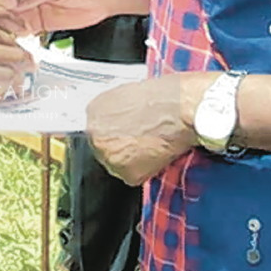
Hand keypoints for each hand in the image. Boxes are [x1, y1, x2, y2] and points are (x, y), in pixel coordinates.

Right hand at [0, 0, 33, 99]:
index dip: (13, 22)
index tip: (19, 29)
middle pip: (8, 35)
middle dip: (19, 47)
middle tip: (26, 56)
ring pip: (12, 55)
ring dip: (21, 65)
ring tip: (27, 71)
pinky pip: (4, 75)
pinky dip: (11, 81)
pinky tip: (12, 86)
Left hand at [86, 73, 214, 186]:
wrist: (178, 109)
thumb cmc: (161, 95)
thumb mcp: (127, 93)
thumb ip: (113, 109)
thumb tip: (115, 118)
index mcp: (93, 111)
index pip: (96, 128)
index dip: (113, 130)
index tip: (124, 131)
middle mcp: (95, 134)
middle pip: (103, 147)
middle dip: (118, 145)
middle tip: (139, 139)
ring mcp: (109, 156)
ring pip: (117, 163)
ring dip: (130, 159)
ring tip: (150, 144)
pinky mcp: (126, 173)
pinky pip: (133, 176)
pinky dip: (145, 169)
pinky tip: (155, 154)